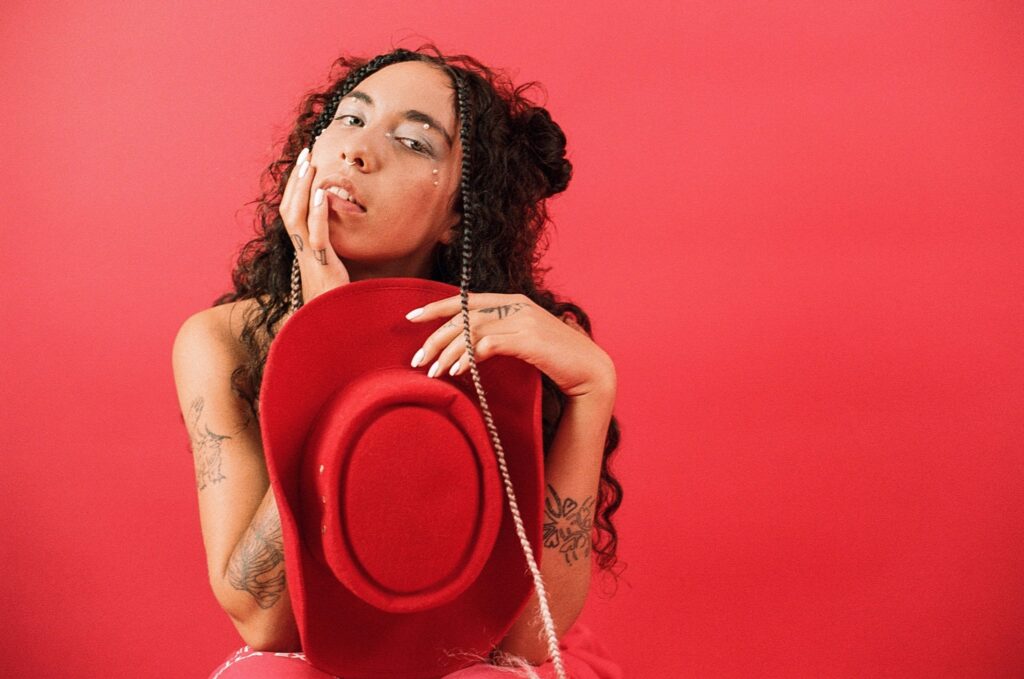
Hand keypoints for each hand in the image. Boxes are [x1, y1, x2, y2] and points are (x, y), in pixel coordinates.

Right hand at [281, 147, 349, 303]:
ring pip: (297, 217)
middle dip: (296, 179)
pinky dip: (319, 213)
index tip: (303, 164)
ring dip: (303, 189)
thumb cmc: (333, 299)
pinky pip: (318, 236)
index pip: (292, 211)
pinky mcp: (322, 266)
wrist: (331, 325)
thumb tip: (334, 233)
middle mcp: (301, 250)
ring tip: (311, 165)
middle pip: (289, 207)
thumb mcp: (330, 268)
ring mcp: (309, 257)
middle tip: (305, 154)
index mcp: (302, 248)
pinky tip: (324, 194)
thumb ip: (330, 250)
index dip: (295, 187)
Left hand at [405, 293, 615, 400]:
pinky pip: (488, 345)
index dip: (436, 307)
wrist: (590, 372)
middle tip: (417, 360)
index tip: (410, 318)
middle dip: (435, 338)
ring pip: (471, 330)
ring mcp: (523, 320)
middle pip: (463, 315)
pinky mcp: (528, 339)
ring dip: (448, 352)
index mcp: (512, 301)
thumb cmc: (556, 360)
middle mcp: (515, 305)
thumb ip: (499, 336)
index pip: (465, 299)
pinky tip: (458, 372)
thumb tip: (468, 346)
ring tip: (433, 372)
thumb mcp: (523, 341)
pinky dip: (469, 357)